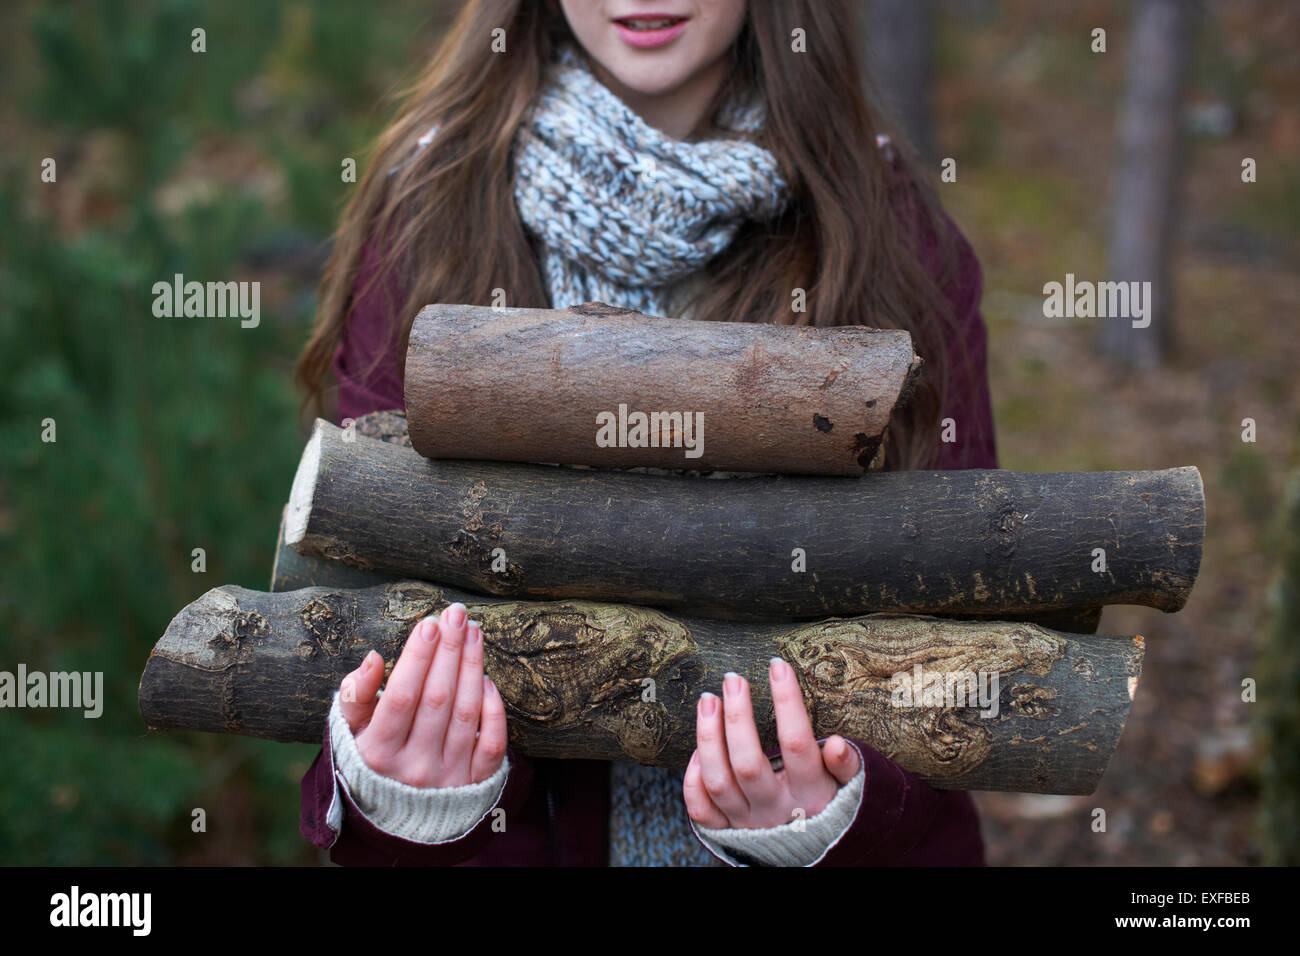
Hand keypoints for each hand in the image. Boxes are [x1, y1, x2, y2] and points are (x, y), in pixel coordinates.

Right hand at [337, 602, 507, 787]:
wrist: (397, 818)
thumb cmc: (371, 759)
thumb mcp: (351, 732)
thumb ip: (355, 695)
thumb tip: (374, 658)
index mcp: (377, 752)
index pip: (402, 695)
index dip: (417, 657)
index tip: (429, 622)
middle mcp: (413, 767)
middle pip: (438, 698)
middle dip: (449, 650)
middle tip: (457, 615)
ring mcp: (447, 777)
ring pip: (466, 714)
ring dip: (472, 668)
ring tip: (473, 633)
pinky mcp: (474, 784)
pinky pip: (492, 744)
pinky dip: (494, 711)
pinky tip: (488, 681)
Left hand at [683, 657, 860, 829]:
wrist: (815, 853)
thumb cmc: (829, 806)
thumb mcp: (848, 788)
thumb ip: (846, 767)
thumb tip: (839, 743)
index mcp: (810, 794)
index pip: (796, 743)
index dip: (786, 701)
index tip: (778, 667)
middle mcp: (775, 809)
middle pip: (747, 763)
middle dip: (737, 716)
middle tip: (733, 679)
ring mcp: (747, 822)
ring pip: (717, 781)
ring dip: (707, 737)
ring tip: (709, 700)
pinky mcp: (726, 831)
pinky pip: (700, 808)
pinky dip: (692, 779)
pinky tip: (698, 748)